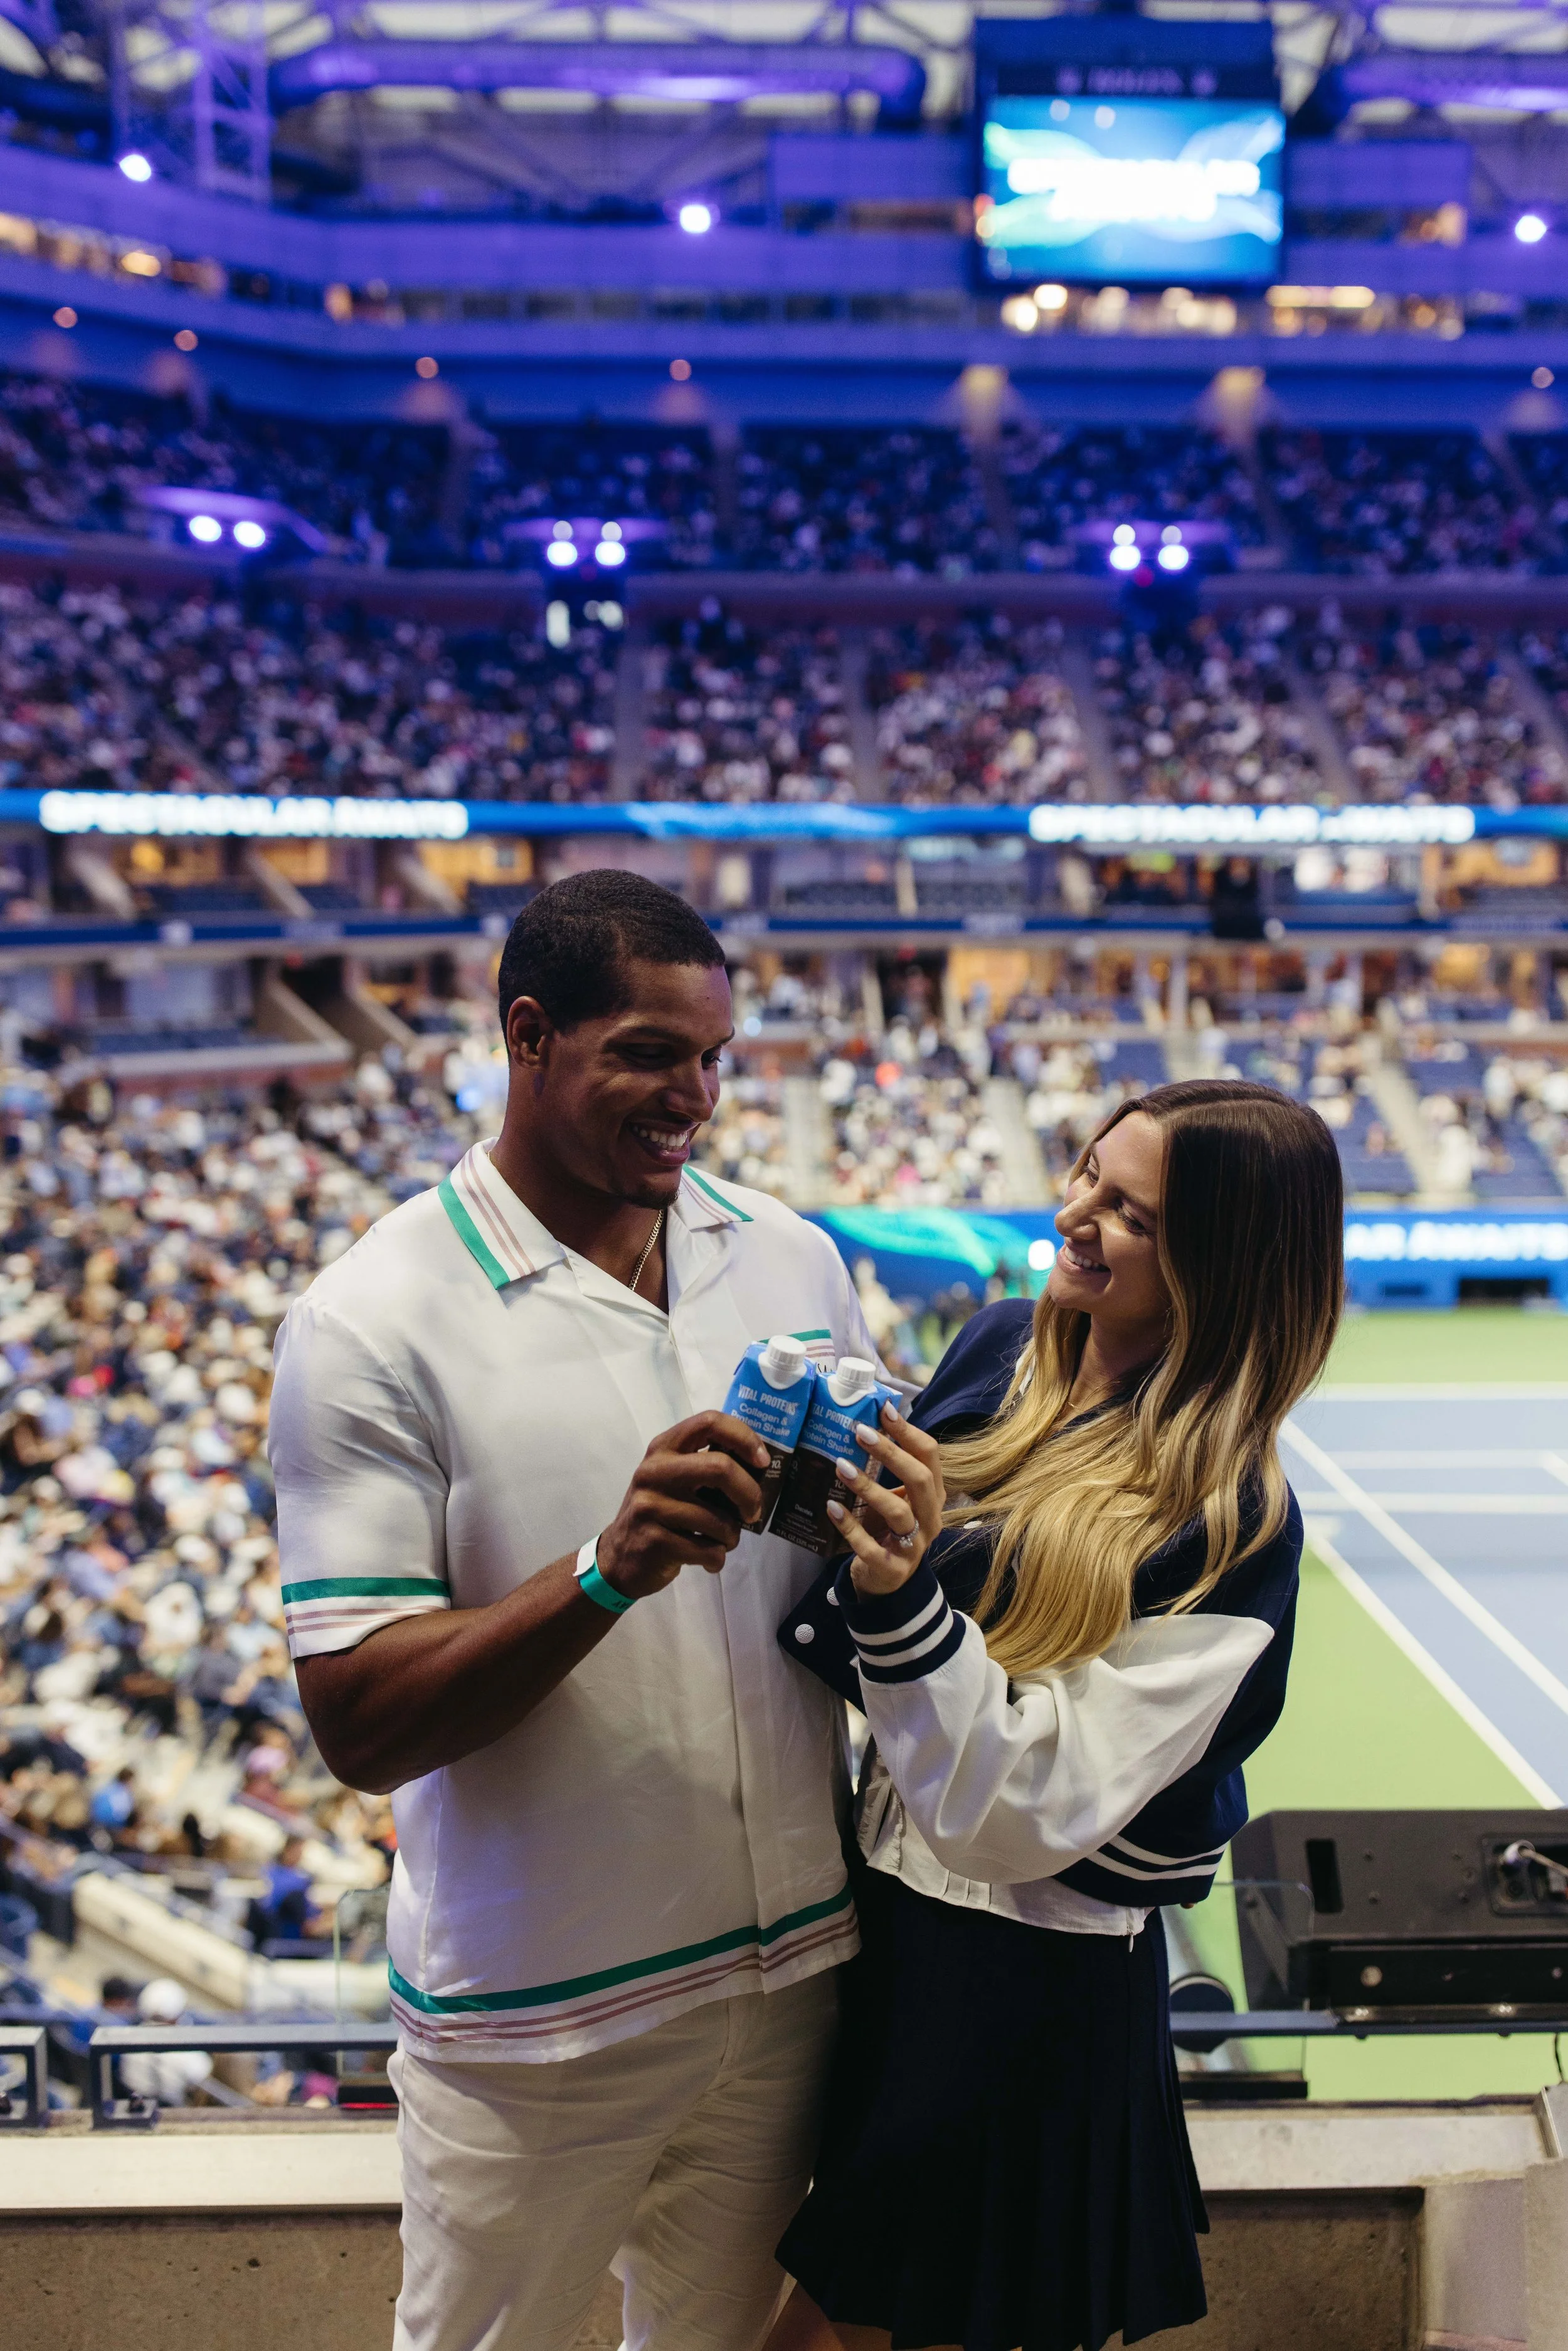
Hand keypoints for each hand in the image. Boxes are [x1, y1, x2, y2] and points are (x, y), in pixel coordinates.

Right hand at [595, 1411, 770, 1598]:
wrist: (620, 1555)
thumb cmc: (661, 1512)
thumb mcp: (676, 1479)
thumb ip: (707, 1466)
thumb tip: (760, 1466)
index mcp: (664, 1448)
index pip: (709, 1422)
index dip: (744, 1437)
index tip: (762, 1461)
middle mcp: (654, 1471)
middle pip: (720, 1468)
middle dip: (749, 1494)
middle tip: (753, 1512)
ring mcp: (651, 1505)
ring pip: (719, 1520)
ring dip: (731, 1537)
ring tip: (722, 1541)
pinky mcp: (654, 1540)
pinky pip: (708, 1550)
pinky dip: (717, 1558)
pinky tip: (707, 1558)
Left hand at [826, 1401, 945, 1598]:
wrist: (887, 1582)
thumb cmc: (889, 1529)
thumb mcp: (898, 1498)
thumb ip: (892, 1468)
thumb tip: (871, 1421)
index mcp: (933, 1495)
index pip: (930, 1456)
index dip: (908, 1432)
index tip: (884, 1410)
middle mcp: (930, 1519)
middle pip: (919, 1480)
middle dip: (891, 1454)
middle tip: (861, 1432)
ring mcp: (913, 1546)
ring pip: (898, 1512)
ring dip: (868, 1487)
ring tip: (841, 1466)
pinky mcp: (891, 1568)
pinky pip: (870, 1546)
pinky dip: (850, 1526)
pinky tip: (831, 1507)